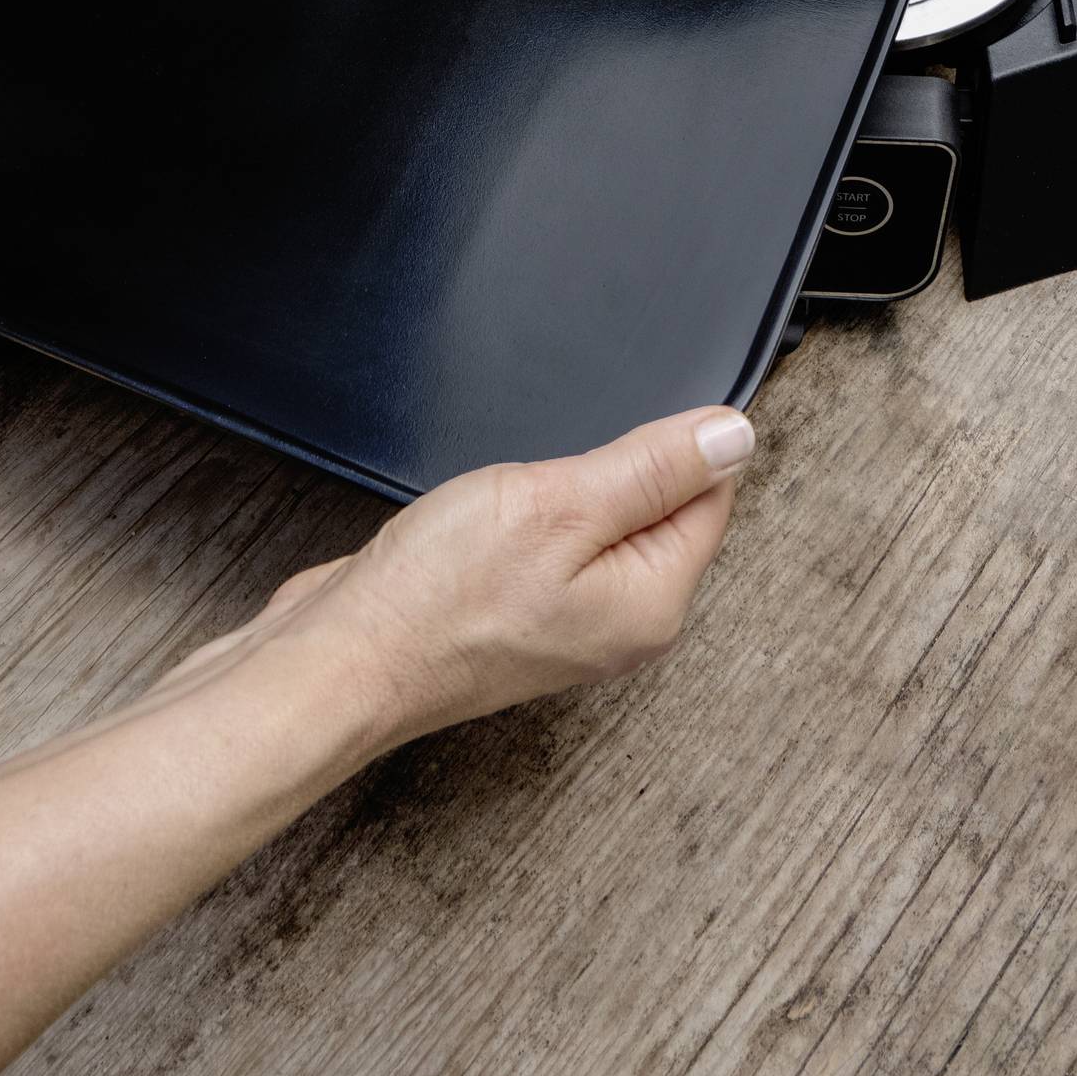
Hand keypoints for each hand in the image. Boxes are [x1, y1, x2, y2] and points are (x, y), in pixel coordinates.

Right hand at [150, 405, 757, 751]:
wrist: (342, 660)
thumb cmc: (439, 595)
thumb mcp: (561, 504)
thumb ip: (653, 468)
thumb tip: (734, 436)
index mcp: (651, 602)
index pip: (710, 496)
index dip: (678, 437)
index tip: (628, 415)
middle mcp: (620, 622)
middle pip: (659, 507)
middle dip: (619, 460)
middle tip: (558, 457)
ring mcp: (568, 622)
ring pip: (601, 519)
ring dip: (568, 483)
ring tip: (520, 483)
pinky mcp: (519, 612)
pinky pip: (553, 540)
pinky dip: (531, 510)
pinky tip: (494, 507)